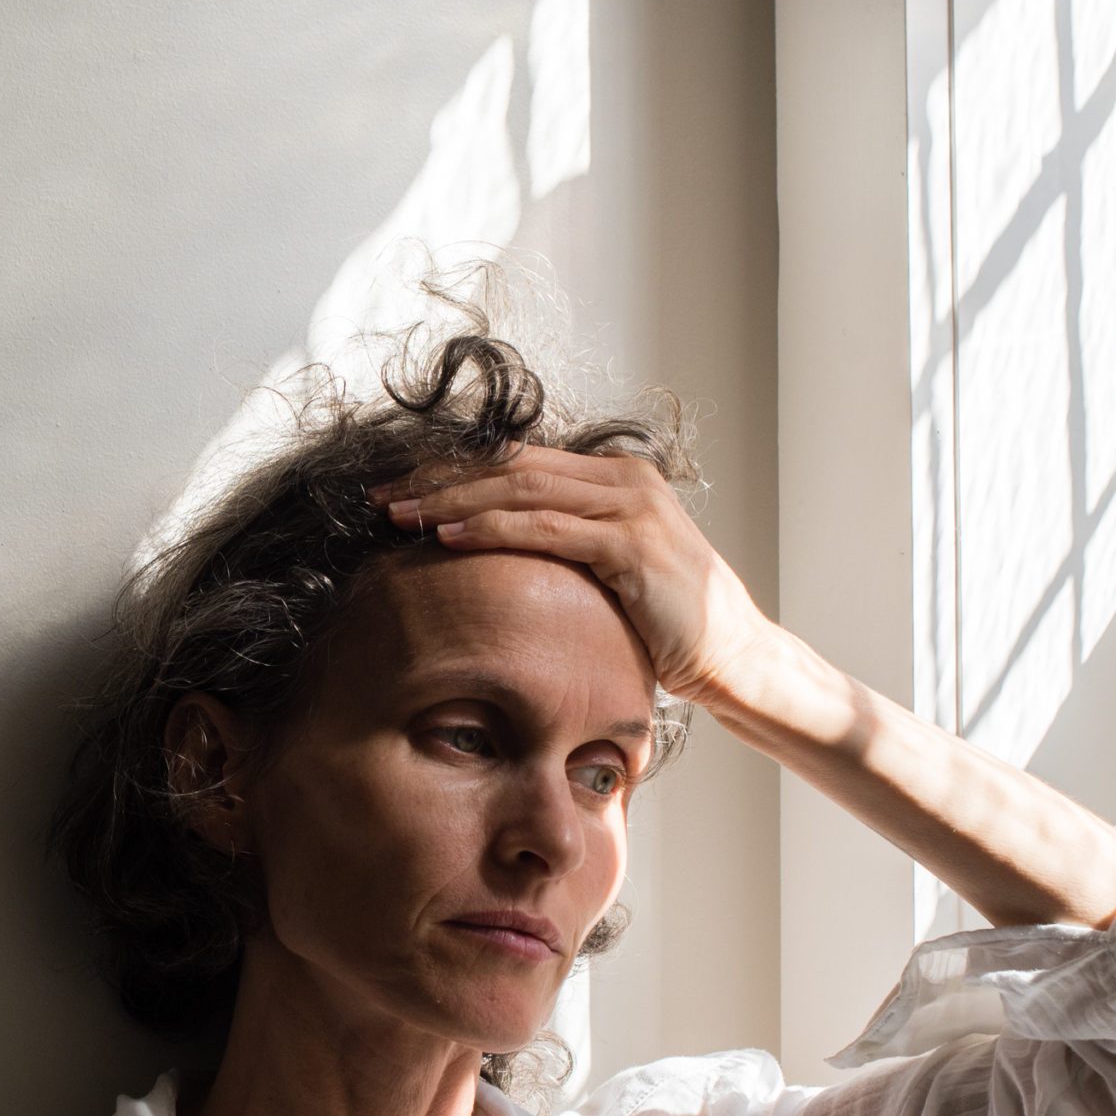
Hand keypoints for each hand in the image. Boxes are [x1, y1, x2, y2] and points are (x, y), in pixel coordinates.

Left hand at [369, 447, 779, 706]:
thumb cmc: (665, 623)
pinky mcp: (631, 544)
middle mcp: (622, 479)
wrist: (732, 655)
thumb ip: (562, 546)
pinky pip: (546, 529)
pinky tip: (448, 537)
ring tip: (401, 514)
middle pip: (510, 465)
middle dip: (440, 478)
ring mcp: (630, 506)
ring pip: (521, 488)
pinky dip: (491, 529)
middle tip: (383, 496)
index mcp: (613, 478)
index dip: (454, 470)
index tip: (401, 487)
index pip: (518, 461)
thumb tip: (492, 550)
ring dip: (452, 500)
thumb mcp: (606, 571)